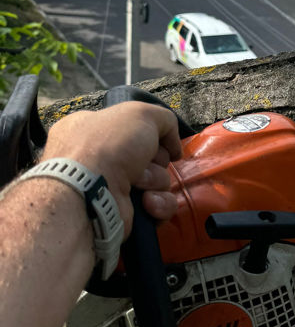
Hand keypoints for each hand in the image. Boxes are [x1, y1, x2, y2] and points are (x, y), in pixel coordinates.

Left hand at [42, 103, 182, 230]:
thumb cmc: (108, 147)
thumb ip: (163, 119)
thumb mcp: (139, 114)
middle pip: (151, 157)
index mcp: (92, 130)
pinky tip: (146, 202)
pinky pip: (158, 206)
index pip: (134, 130)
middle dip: (156, 160)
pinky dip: (158, 203)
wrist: (91, 192)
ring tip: (139, 184)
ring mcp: (110, 188)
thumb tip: (172, 146)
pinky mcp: (123, 212)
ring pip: (158, 182)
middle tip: (145, 161)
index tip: (157, 139)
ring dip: (156, 181)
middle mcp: (98, 159)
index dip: (151, 134)